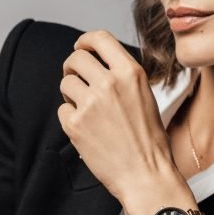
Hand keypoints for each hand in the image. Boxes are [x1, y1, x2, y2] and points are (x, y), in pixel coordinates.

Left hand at [57, 29, 182, 202]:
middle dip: (73, 68)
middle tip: (76, 81)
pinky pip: (63, 111)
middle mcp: (109, 83)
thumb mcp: (146, 99)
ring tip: (86, 112)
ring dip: (71, 94)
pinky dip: (70, 119)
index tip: (81, 49)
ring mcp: (90, 103)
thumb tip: (98, 68)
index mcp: (131, 73)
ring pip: (66, 83)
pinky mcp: (75, 125)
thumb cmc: (150, 144)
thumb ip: (123, 79)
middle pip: (76, 58)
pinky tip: (87, 131)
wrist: (146, 176)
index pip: (99, 39)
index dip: (85, 42)